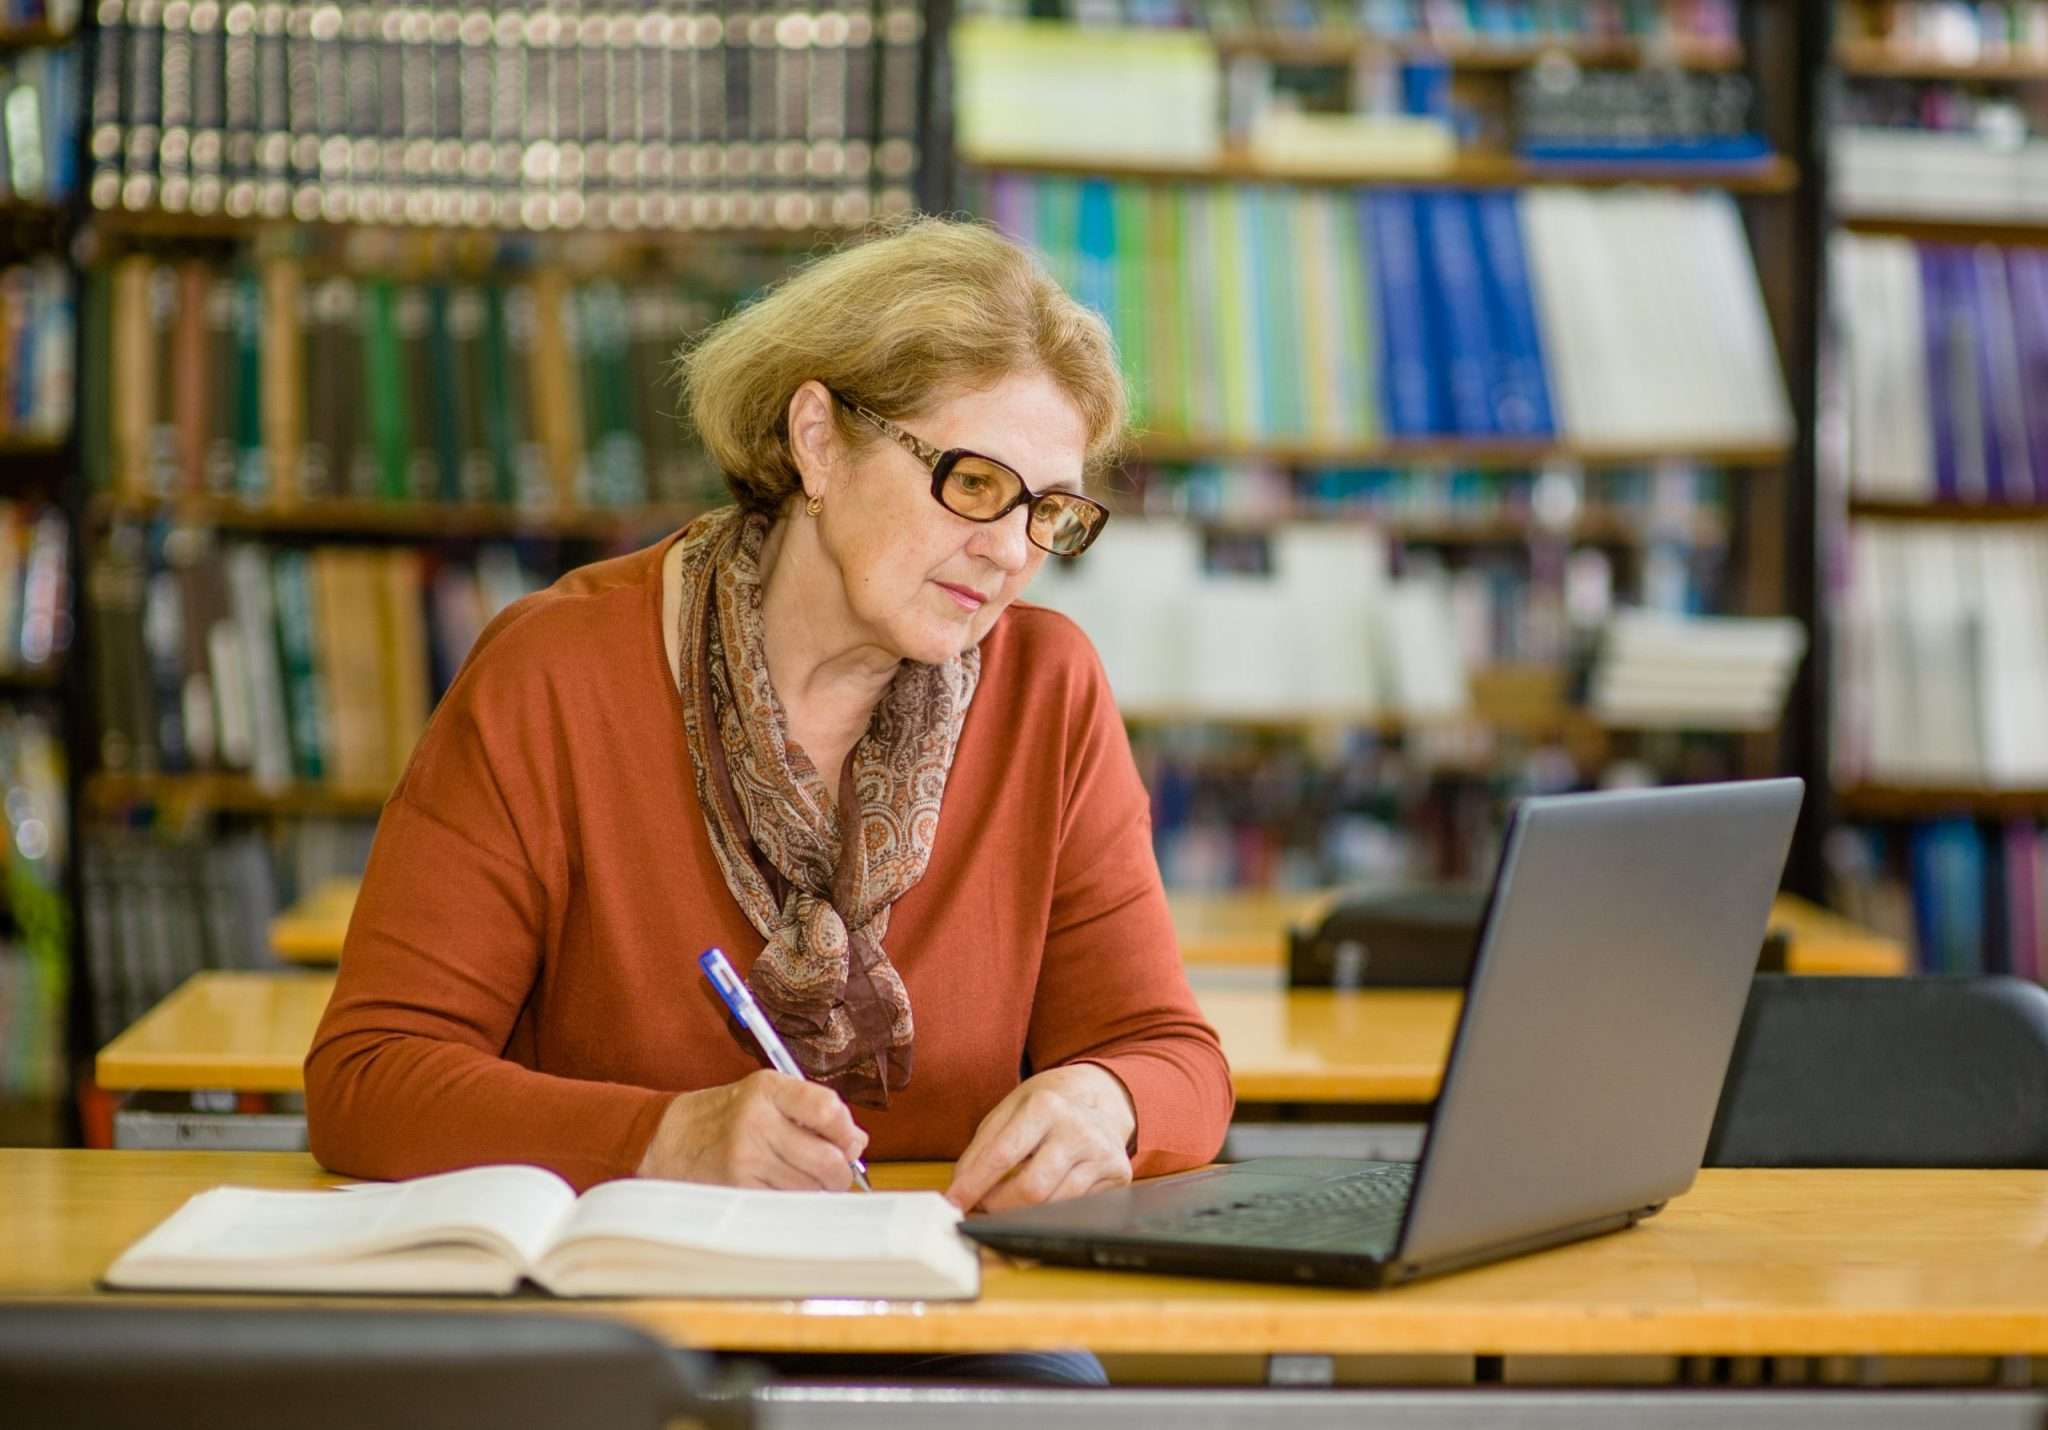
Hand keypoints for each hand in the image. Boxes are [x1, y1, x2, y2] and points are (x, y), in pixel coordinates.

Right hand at [635, 1070, 868, 1190]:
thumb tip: (857, 1143)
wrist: (667, 1139)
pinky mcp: (737, 1189)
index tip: (850, 1143)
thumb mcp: (765, 1097)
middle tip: (836, 1173)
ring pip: (810, 1187)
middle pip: (826, 1158)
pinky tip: (785, 1192)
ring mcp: (746, 1157)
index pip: (827, 1108)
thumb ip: (813, 1111)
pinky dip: (795, 1203)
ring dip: (818, 1190)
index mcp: (768, 1088)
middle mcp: (757, 1120)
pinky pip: (786, 1203)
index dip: (847, 1132)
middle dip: (840, 1172)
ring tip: (806, 1181)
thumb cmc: (727, 1117)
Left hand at [945, 1063, 1135, 1212]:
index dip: (974, 1185)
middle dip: (998, 1206)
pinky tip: (1041, 1202)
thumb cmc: (1047, 1108)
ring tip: (1009, 1202)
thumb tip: (959, 1189)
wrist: (1101, 1098)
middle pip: (1031, 1189)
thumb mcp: (1010, 1111)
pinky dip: (1049, 1213)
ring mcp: (1102, 1154)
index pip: (1002, 1156)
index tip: (954, 1204)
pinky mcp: (1119, 1175)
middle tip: (984, 1206)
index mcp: (1046, 1106)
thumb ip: (981, 1148)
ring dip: (1021, 1214)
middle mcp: (1078, 1129)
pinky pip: (1075, 1209)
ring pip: (1053, 1206)